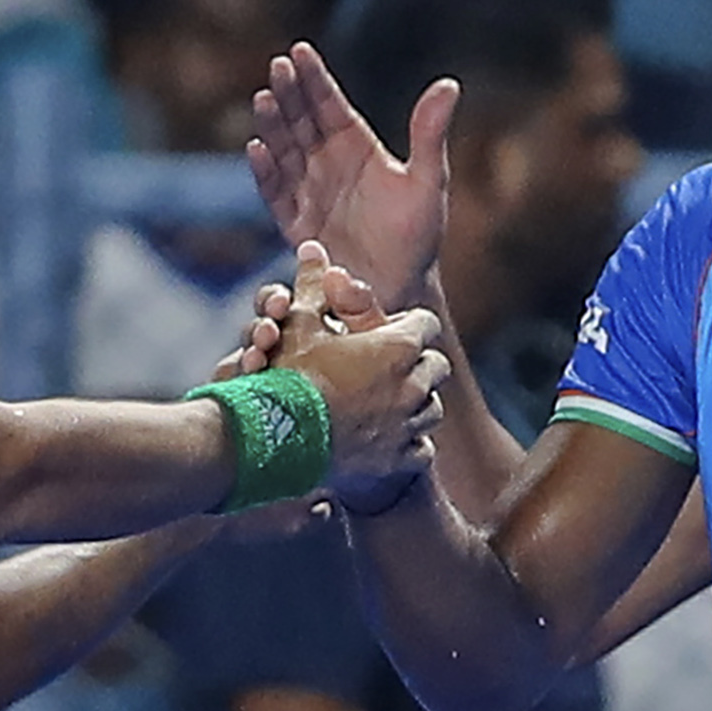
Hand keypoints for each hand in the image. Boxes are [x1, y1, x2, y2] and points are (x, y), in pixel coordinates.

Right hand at [245, 42, 450, 304]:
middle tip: (277, 67)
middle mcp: (327, 162)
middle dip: (288, 93)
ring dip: (272, 125)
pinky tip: (256, 149)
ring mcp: (309, 190)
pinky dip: (265, 172)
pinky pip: (276, 193)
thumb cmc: (418, 234)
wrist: (402, 287)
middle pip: (301, 120)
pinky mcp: (296, 222)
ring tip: (263, 99)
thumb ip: (430, 135)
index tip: (299, 50)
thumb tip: (450, 85)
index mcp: (356, 146)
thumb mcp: (430, 182)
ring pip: (283, 150)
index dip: (314, 78)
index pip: (329, 104)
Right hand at [279, 276, 449, 499]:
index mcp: (398, 348)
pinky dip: (408, 443)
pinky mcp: (400, 462)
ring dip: (415, 403)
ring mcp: (409, 427)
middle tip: (389, 368)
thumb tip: (314, 248)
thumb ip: (314, 287)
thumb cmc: (287, 378)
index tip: (388, 332)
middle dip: (417, 364)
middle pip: (436, 366)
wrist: (276, 442)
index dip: (406, 325)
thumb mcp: (298, 325)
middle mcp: (413, 387)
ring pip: (432, 408)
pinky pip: (421, 449)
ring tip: (388, 404)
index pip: (426, 324)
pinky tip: (387, 439)